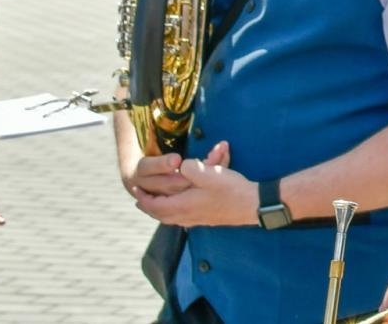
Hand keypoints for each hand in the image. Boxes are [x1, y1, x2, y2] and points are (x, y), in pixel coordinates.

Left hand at [131, 142, 256, 227]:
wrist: (253, 205)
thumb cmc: (230, 190)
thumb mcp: (208, 173)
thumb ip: (189, 168)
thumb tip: (182, 166)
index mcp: (182, 206)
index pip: (154, 206)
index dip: (143, 197)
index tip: (135, 189)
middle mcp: (187, 216)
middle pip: (160, 215)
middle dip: (148, 206)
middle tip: (140, 198)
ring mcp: (197, 220)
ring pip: (171, 218)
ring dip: (160, 209)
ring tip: (156, 202)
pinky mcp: (207, 219)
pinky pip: (181, 217)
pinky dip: (173, 211)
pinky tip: (179, 206)